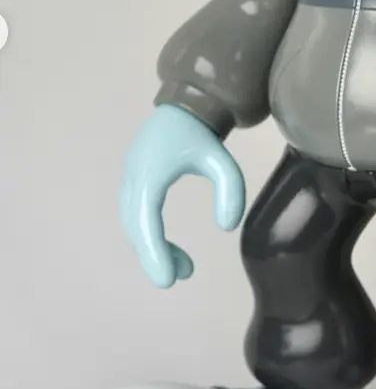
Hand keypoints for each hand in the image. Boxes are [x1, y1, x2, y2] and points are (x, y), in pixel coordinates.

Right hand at [120, 104, 245, 287]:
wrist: (182, 107)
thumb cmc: (201, 134)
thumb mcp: (222, 160)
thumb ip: (231, 190)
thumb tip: (227, 226)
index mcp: (149, 174)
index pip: (146, 221)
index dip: (154, 253)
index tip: (168, 280)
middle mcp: (133, 179)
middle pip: (135, 228)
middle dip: (154, 256)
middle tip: (179, 278)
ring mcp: (130, 181)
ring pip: (134, 225)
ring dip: (153, 249)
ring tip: (185, 269)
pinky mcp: (134, 183)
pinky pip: (137, 218)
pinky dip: (151, 238)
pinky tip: (172, 251)